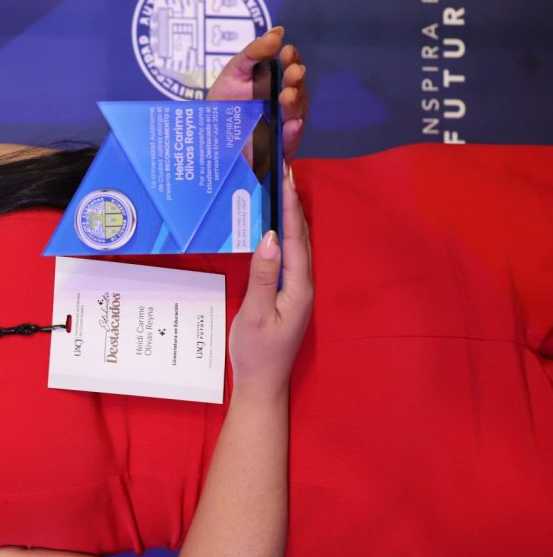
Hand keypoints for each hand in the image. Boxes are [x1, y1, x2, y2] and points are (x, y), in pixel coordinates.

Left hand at [207, 27, 307, 160]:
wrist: (202, 137)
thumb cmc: (221, 103)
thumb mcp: (233, 73)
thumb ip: (254, 53)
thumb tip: (278, 32)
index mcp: (275, 84)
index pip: (290, 69)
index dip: (292, 60)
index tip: (287, 52)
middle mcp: (282, 105)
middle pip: (297, 92)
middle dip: (296, 81)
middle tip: (292, 72)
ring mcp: (280, 128)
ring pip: (296, 115)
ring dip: (295, 104)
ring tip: (287, 96)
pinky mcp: (276, 151)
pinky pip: (289, 143)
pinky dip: (293, 134)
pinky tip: (292, 125)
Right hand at [227, 166, 311, 398]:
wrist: (262, 384)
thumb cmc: (255, 352)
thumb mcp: (253, 314)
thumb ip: (263, 275)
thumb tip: (269, 237)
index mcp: (298, 286)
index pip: (295, 238)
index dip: (290, 206)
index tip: (286, 176)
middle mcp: (303, 285)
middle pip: (301, 236)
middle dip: (294, 203)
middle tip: (284, 171)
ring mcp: (297, 291)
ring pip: (298, 245)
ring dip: (291, 217)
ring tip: (282, 189)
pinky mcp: (288, 295)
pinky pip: (290, 256)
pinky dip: (285, 235)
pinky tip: (276, 226)